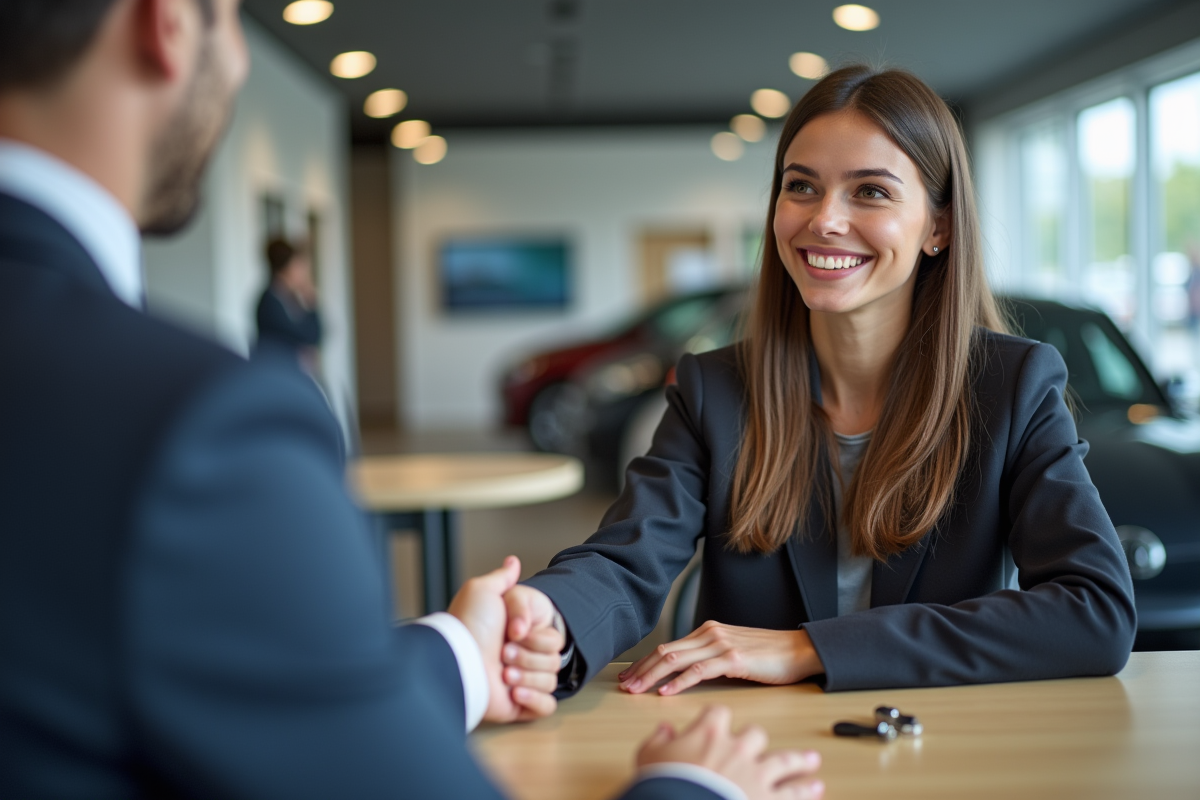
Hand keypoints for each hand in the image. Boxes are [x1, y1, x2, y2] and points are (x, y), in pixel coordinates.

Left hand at [447, 556, 558, 722]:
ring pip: (551, 680)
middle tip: (504, 652)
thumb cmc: (470, 627)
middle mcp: (522, 657)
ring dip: (527, 675)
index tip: (514, 631)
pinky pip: (546, 705)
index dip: (537, 635)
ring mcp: (521, 682)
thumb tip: (513, 561)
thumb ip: (503, 579)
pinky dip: (534, 699)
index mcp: (521, 635)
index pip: (554, 638)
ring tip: (503, 674)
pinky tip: (514, 692)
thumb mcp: (484, 591)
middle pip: (555, 658)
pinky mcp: (519, 706)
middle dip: (529, 655)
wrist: (459, 661)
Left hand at [619, 621, 823, 695]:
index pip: (668, 647)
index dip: (645, 662)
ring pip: (676, 660)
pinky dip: (679, 682)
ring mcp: (721, 645)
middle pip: (665, 651)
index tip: (629, 676)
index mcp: (707, 631)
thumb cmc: (768, 655)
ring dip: (652, 676)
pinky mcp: (733, 659)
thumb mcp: (732, 652)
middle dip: (641, 670)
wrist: (798, 650)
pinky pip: (699, 671)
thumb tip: (686, 674)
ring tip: (637, 690)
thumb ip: (709, 658)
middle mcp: (710, 634)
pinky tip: (666, 692)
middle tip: (624, 686)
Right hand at [637, 706, 823, 799]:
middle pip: (755, 733)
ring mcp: (756, 773)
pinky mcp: (768, 798)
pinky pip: (793, 792)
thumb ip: (659, 739)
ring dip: (799, 760)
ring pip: (784, 760)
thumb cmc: (665, 783)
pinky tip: (816, 787)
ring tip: (811, 760)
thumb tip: (664, 730)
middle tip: (761, 743)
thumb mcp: (649, 756)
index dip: (718, 717)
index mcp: (709, 733)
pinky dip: (805, 790)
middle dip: (757, 739)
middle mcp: (738, 748)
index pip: (719, 713)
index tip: (718, 721)